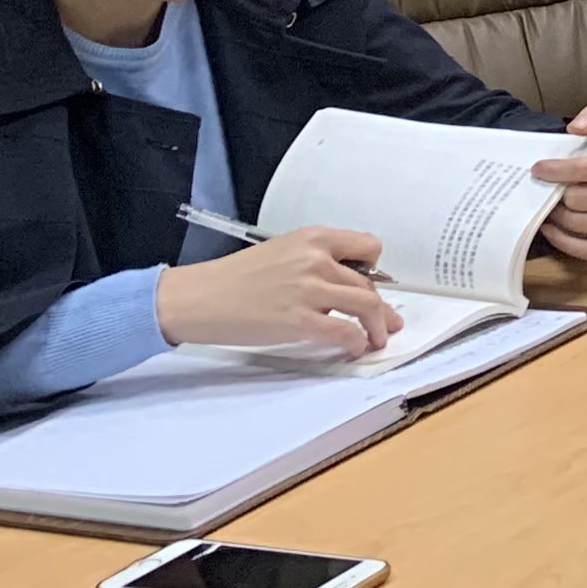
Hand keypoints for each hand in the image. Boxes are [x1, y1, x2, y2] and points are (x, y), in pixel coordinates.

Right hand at [156, 229, 398, 356]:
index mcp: (312, 238)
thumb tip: (342, 283)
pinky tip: (355, 349)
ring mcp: (310, 290)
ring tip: (377, 339)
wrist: (199, 298)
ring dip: (378, 326)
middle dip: (381, 307)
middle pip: (368, 283)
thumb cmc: (233, 278)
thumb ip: (314, 261)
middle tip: (387, 321)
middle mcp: (317, 260)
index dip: (375, 269)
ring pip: (367, 306)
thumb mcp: (280, 253)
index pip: (368, 246)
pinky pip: (345, 331)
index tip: (375, 284)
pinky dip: (357, 342)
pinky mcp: (301, 320)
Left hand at [530, 106, 586, 263]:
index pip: (586, 168)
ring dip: (557, 217)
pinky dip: (562, 240)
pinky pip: (583, 250)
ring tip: (551, 209)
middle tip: (548, 193)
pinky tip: (554, 228)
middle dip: (556, 196)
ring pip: (577, 225)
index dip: (556, 169)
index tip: (537, 169)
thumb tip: (576, 128)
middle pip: (576, 200)